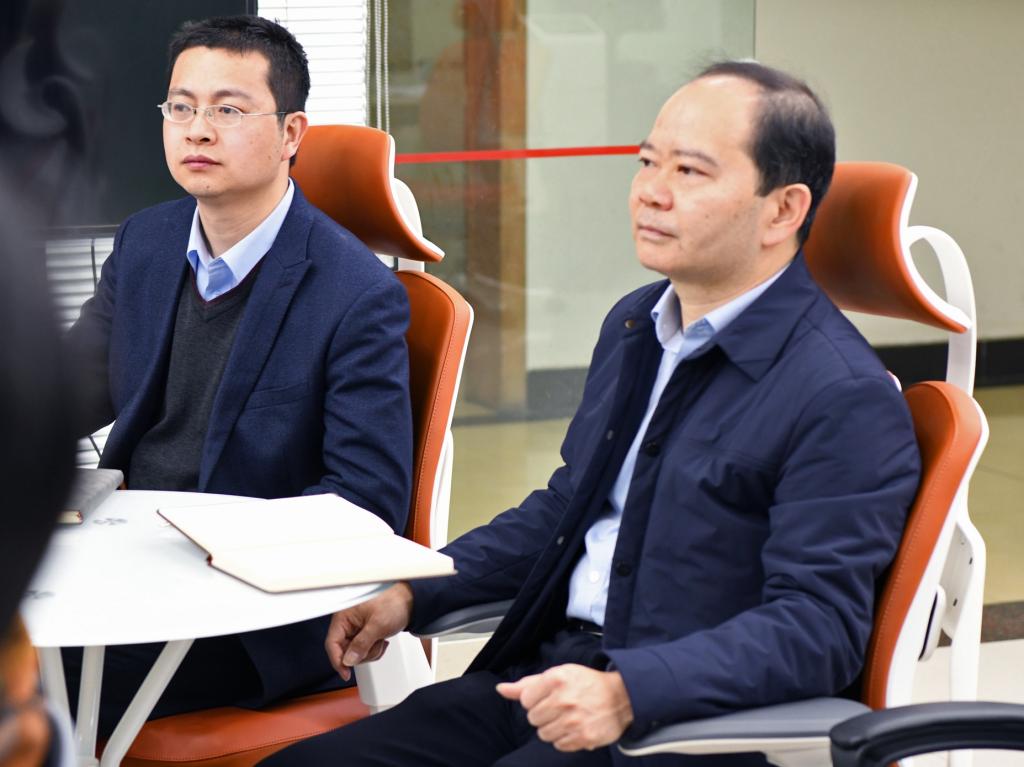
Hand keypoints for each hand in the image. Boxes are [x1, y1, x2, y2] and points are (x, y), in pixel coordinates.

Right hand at [325, 582, 413, 680]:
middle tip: (375, 644)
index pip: (332, 643)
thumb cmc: (393, 603)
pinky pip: (364, 651)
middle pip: (344, 651)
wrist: (409, 601)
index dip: (338, 660)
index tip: (346, 673)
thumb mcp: (378, 625)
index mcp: (344, 616)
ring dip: (370, 652)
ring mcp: (355, 630)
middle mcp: (347, 623)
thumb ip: (362, 643)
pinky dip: (374, 650)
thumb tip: (348, 660)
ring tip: (380, 639)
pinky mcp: (363, 634)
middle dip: (362, 653)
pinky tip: (381, 640)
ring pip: (355, 653)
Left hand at [496, 664, 633, 751]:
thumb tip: (501, 689)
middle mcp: (564, 699)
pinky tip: (575, 727)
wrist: (622, 697)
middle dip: (543, 714)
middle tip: (560, 707)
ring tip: (568, 717)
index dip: (535, 699)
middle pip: (533, 718)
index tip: (549, 696)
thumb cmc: (586, 684)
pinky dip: (565, 738)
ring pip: (543, 734)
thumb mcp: (558, 675)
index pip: (525, 700)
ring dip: (553, 728)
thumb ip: (527, 684)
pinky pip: (559, 745)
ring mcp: (574, 721)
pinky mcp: (583, 738)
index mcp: (556, 679)